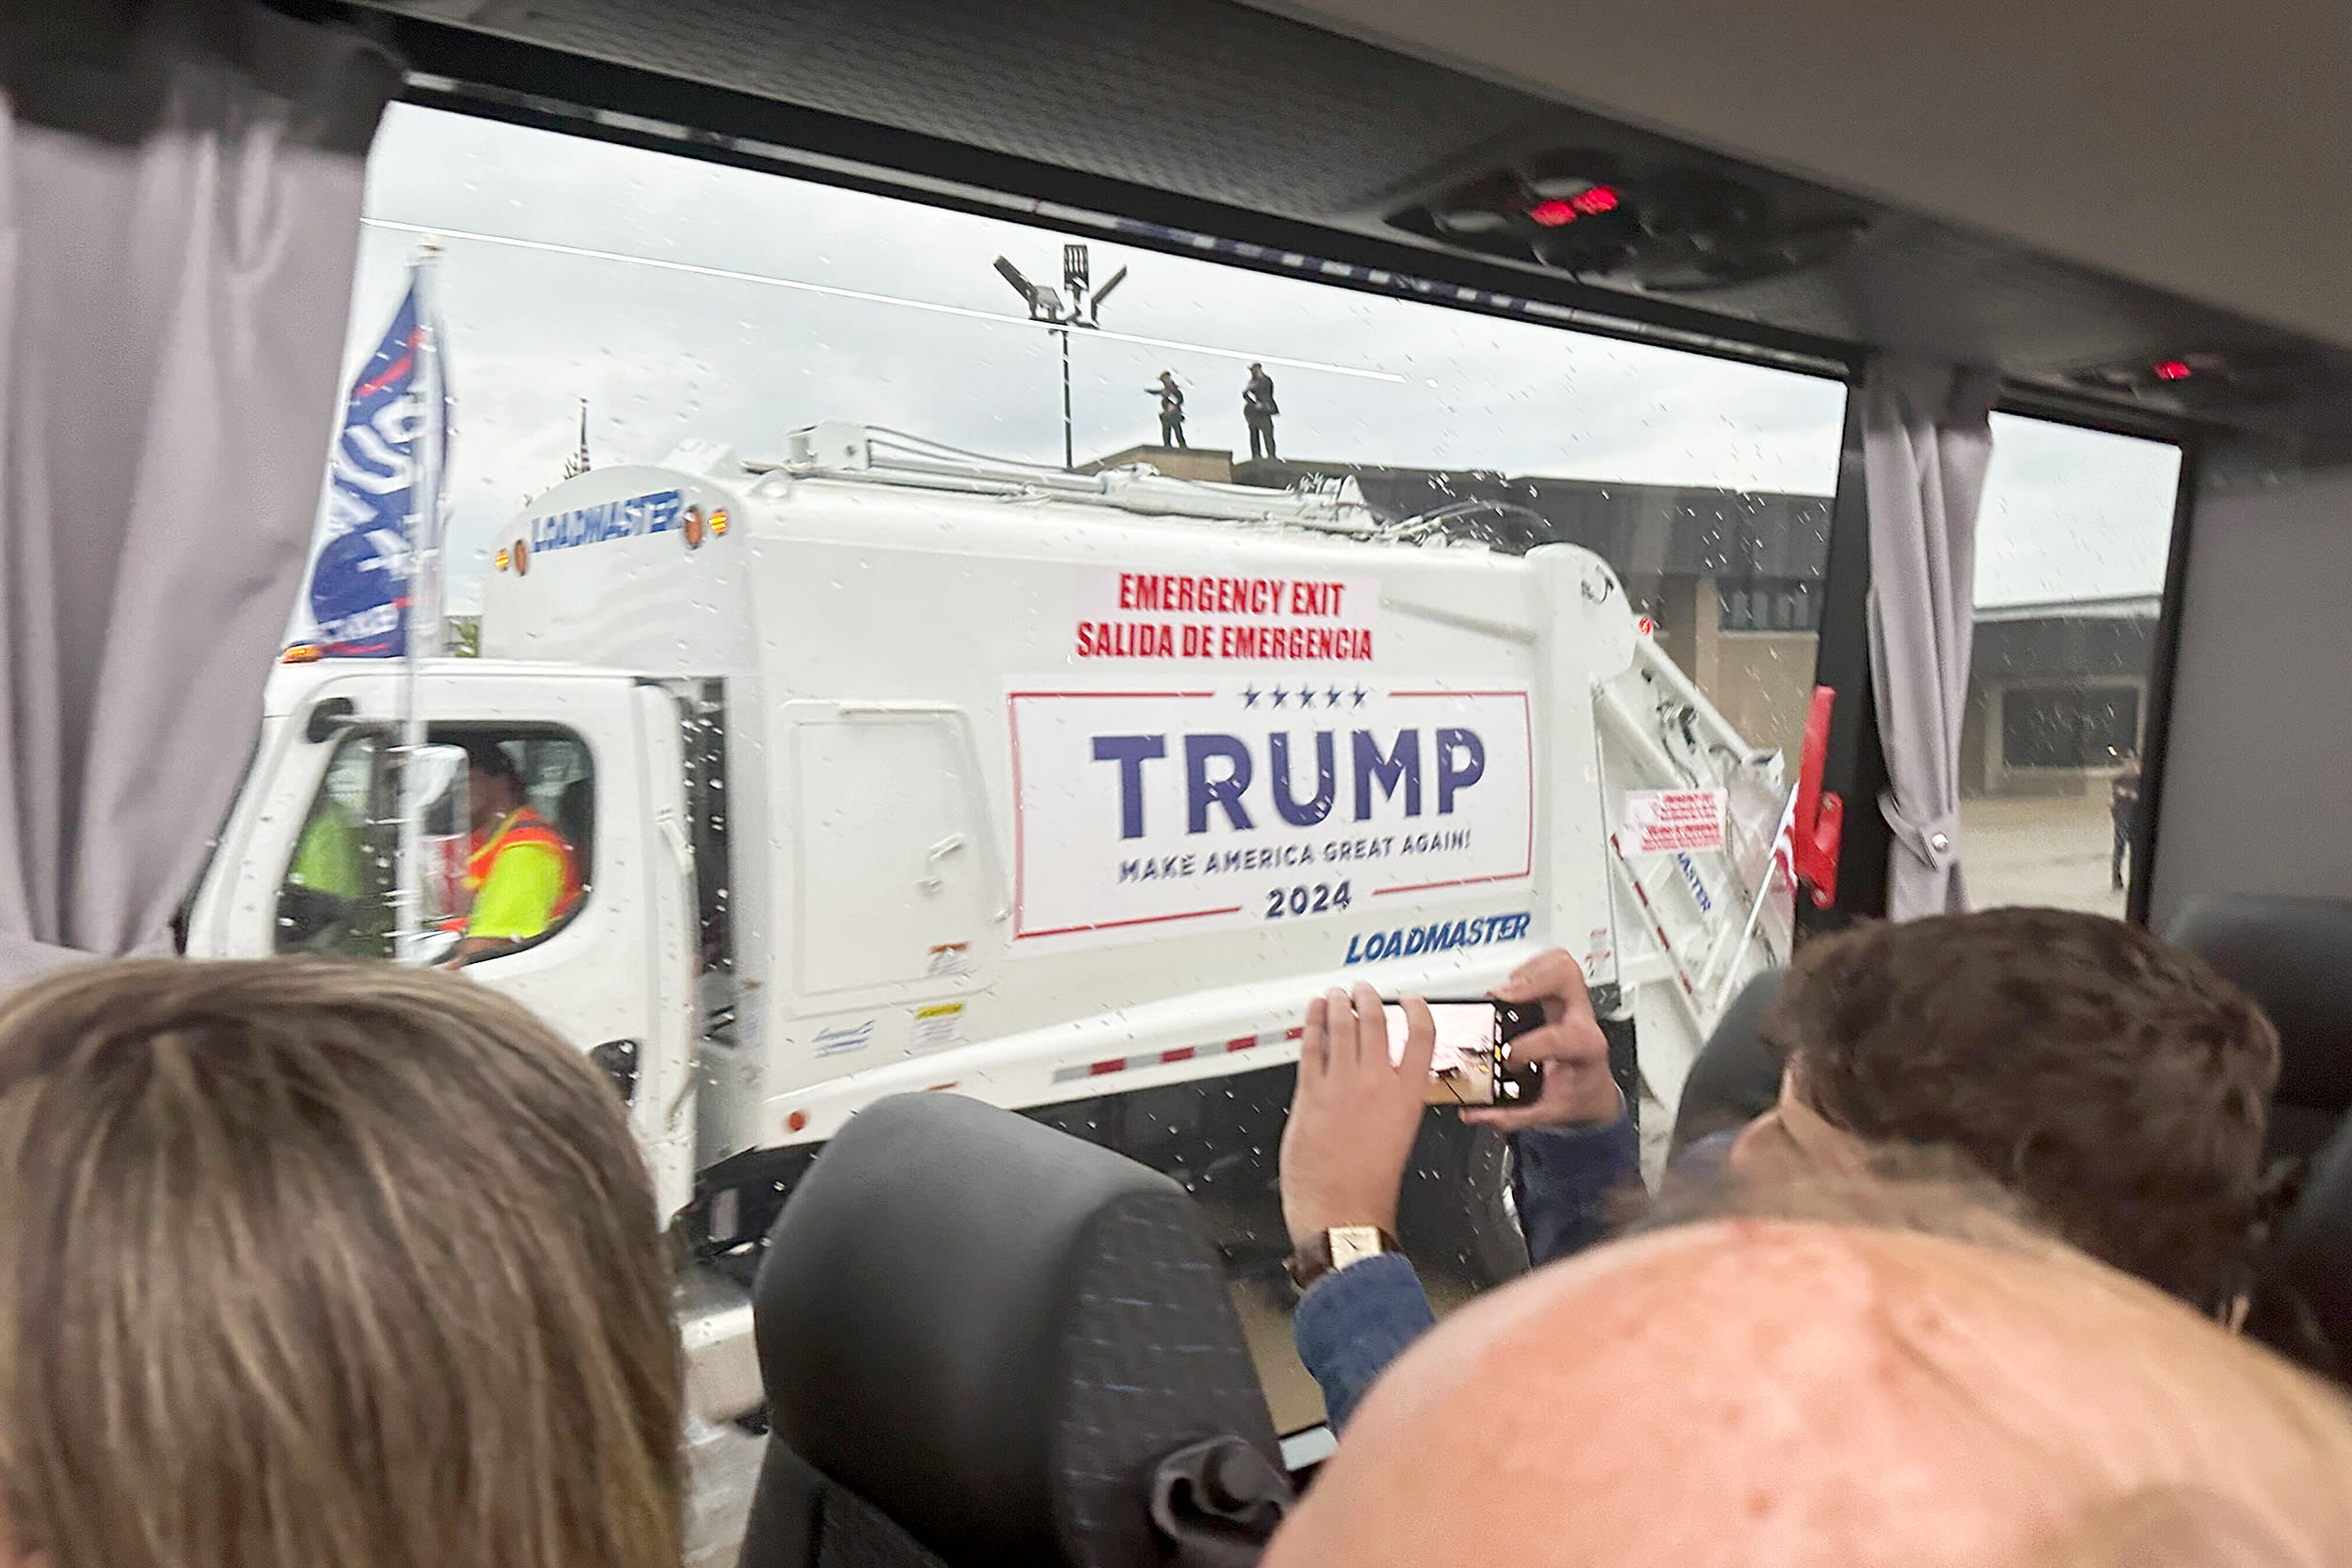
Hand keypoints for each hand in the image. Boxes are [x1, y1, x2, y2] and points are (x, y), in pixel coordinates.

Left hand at [1279, 984, 1434, 1249]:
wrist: (1343, 1213)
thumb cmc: (1370, 1189)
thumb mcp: (1399, 1136)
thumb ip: (1392, 1104)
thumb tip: (1381, 1087)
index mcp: (1407, 1096)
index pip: (1422, 1037)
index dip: (1416, 1010)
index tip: (1410, 1000)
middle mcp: (1377, 1084)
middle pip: (1376, 1023)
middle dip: (1369, 999)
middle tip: (1364, 990)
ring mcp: (1342, 1085)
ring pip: (1343, 1026)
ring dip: (1340, 1004)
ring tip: (1338, 994)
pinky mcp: (1311, 1093)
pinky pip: (1313, 1046)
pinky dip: (1313, 1023)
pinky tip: (1313, 1012)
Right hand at [1462, 948, 1621, 1133]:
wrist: (1594, 1090)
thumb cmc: (1576, 1096)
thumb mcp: (1547, 1114)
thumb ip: (1509, 1115)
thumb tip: (1474, 1113)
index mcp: (1585, 1049)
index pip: (1559, 1036)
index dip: (1528, 1045)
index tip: (1508, 1058)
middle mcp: (1582, 1019)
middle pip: (1567, 977)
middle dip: (1530, 981)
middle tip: (1502, 998)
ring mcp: (1572, 1003)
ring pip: (1560, 963)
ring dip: (1528, 971)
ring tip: (1506, 992)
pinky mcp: (1561, 994)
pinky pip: (1551, 964)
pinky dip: (1528, 968)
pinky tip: (1513, 987)